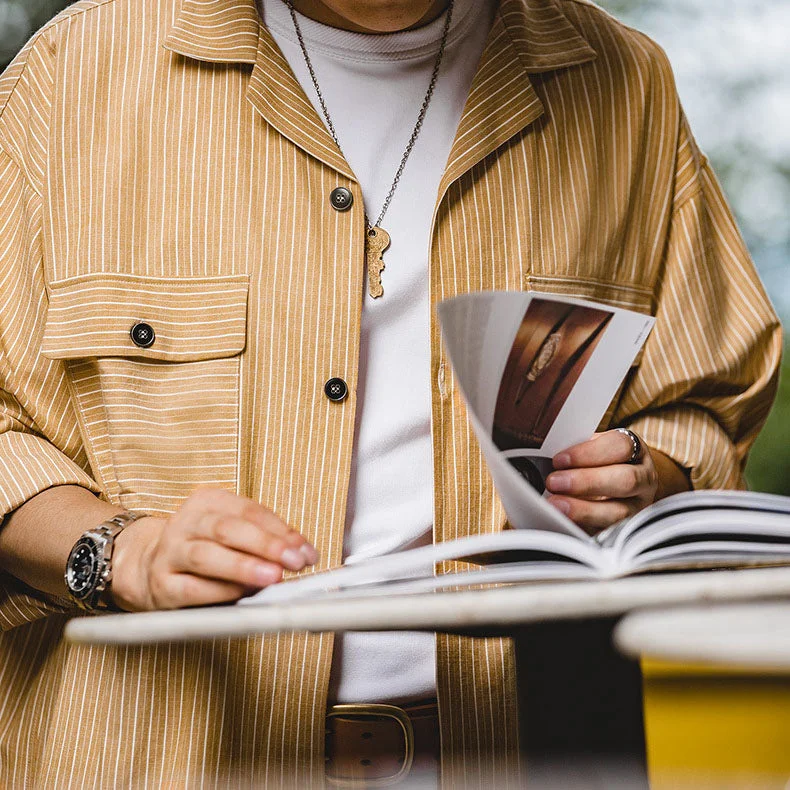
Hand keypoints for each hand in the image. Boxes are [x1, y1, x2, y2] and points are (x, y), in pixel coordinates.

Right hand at [111, 487, 317, 610]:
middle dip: (267, 545)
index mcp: (208, 501)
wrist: (147, 566)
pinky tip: (242, 594)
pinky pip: (192, 588)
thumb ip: (266, 540)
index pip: (251, 511)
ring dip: (244, 566)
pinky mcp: (162, 585)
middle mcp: (186, 522)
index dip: (282, 531)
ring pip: (207, 555)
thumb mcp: (233, 534)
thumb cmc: (203, 548)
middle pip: (228, 529)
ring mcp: (170, 552)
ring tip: (273, 576)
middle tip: (295, 561)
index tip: (306, 551)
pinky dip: (220, 591)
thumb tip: (303, 554)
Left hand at [544, 430, 658, 534]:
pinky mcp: (625, 531)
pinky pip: (608, 534)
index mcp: (635, 451)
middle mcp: (644, 480)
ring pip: (619, 512)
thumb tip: (544, 456)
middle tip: (554, 482)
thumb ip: (576, 451)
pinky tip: (564, 523)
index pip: (620, 446)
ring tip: (555, 505)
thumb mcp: (592, 448)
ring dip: (584, 509)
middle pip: (625, 480)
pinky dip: (584, 528)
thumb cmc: (599, 462)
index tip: (559, 459)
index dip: (589, 453)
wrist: (618, 484)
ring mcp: (638, 508)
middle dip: (586, 482)